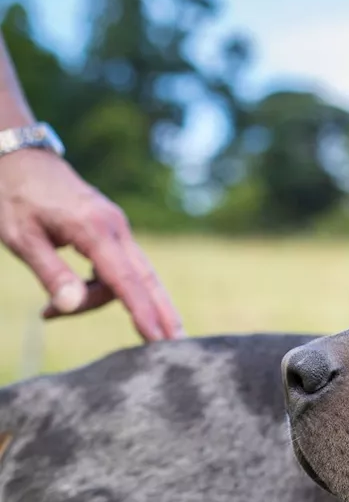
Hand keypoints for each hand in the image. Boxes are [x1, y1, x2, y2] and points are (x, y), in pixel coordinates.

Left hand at [0, 148, 182, 341]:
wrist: (19, 158)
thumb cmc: (14, 197)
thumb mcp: (21, 238)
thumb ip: (50, 273)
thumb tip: (71, 307)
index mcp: (95, 230)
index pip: (124, 280)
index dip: (142, 312)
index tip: (157, 339)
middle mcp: (116, 229)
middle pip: (147, 279)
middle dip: (163, 312)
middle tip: (179, 343)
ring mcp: (117, 229)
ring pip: (126, 277)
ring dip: (97, 300)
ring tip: (49, 313)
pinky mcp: (111, 231)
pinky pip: (117, 268)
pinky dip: (99, 288)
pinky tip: (66, 297)